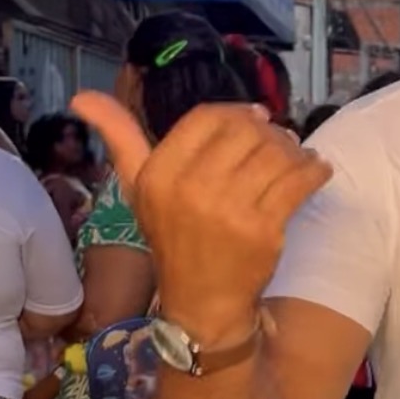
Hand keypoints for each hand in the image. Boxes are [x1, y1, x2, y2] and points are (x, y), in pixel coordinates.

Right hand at [71, 92, 332, 346]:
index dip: (237, 113)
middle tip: (281, 140)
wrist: (201, 301)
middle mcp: (191, 187)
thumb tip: (81, 97)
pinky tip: (318, 170)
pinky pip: (298, 181)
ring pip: (276, 153)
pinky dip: (315, 170)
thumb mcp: (138, 189)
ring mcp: (229, 209)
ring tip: (299, 156)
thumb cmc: (173, 239)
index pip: (207, 117)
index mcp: (160, 173)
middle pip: (247, 131)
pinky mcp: (264, 228)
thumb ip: (119, 138)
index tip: (256, 118)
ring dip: (296, 150)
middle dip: (271, 131)